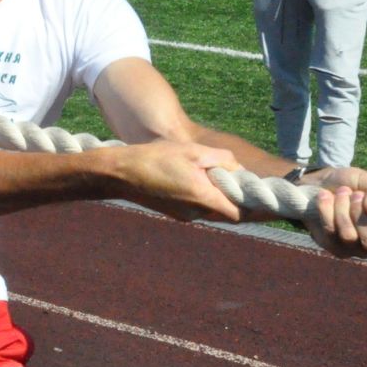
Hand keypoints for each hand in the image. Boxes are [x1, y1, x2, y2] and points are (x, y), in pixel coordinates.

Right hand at [115, 140, 243, 222]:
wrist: (119, 173)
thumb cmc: (155, 159)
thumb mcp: (193, 151)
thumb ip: (223, 159)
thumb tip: (239, 169)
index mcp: (203, 198)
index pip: (238, 212)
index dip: (247, 201)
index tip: (246, 185)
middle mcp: (195, 213)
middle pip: (223, 207)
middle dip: (225, 190)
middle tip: (216, 169)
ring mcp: (182, 215)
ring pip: (207, 205)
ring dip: (208, 190)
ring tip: (193, 170)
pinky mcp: (172, 213)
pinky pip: (193, 205)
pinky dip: (194, 193)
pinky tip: (180, 176)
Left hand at [303, 166, 366, 257]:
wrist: (322, 183)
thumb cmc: (355, 184)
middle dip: (362, 215)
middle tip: (356, 194)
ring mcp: (355, 248)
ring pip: (349, 236)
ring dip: (343, 208)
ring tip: (342, 191)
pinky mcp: (333, 246)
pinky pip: (330, 232)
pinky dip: (327, 210)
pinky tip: (326, 197)